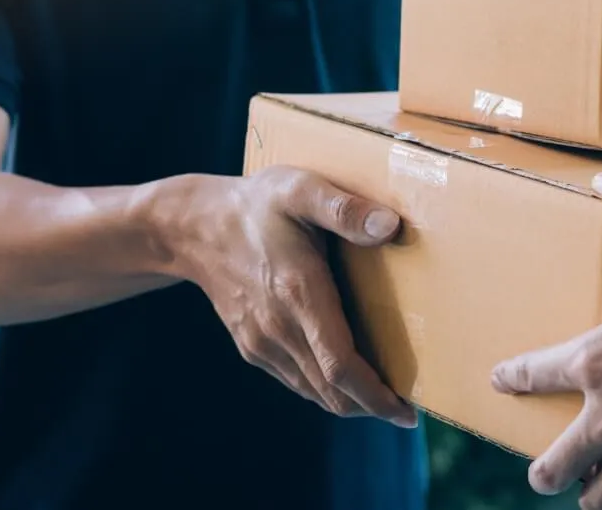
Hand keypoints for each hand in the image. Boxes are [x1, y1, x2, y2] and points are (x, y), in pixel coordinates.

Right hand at [158, 167, 415, 426]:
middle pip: (331, 391)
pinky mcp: (251, 345)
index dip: (375, 395)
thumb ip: (344, 209)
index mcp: (298, 293)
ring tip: (383, 398)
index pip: (340, 366)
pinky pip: (294, 380)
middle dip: (371, 407)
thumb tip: (390, 226)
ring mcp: (262, 341)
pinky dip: (323, 389)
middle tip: (405, 410)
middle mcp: (278, 328)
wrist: (194, 227)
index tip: (406, 412)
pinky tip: (344, 378)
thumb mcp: (301, 189)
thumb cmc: (257, 204)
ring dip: (349, 401)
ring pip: (312, 391)